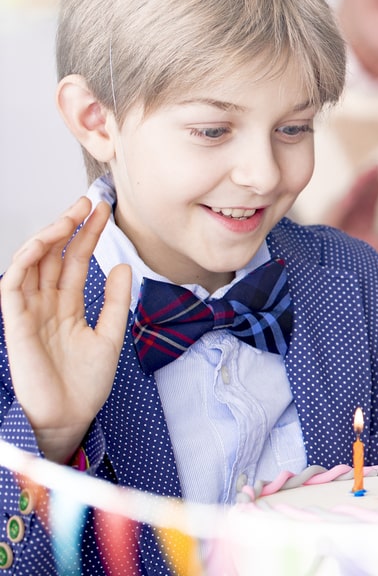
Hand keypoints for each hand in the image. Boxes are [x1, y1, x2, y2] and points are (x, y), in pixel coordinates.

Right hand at [0, 198, 130, 463]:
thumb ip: (116, 301)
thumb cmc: (86, 384)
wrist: (71, 418)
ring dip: (49, 236)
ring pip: (31, 264)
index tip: (104, 211)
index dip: (87, 235)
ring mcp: (28, 314)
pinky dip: (25, 261)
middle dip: (70, 226)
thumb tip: (124, 265)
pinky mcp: (15, 325)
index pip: (75, 261)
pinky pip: (12, 286)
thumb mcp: (111, 335)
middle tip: (89, 201)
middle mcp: (45, 306)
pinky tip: (44, 243)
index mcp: (66, 308)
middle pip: (54, 256)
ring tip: (70, 215)